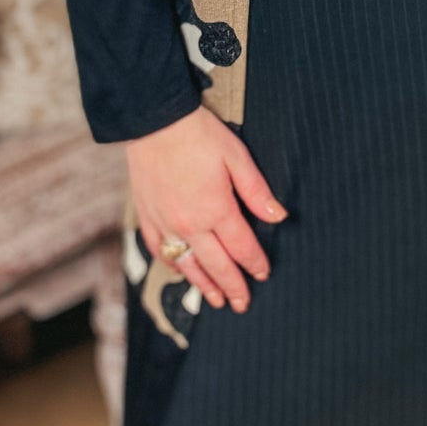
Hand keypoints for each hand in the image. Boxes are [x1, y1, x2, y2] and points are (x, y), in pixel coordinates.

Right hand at [127, 105, 286, 311]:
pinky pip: (160, 251)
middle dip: (233, 287)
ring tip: (216, 300)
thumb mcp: (236, 157)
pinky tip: (182, 271)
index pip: (242, 247)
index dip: (255, 263)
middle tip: (242, 304)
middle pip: (217, 265)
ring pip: (188, 265)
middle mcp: (190, 224)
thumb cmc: (199, 134)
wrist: (154, 121)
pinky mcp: (147, 216)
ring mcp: (166, 223)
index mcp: (216, 209)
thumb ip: (256, 191)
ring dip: (204, 285)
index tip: (263, 274)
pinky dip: (173, 265)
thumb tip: (279, 217)